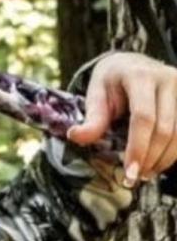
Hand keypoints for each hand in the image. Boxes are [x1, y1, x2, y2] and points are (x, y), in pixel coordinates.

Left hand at [67, 52, 176, 185]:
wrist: (132, 63)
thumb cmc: (112, 81)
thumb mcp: (96, 94)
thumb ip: (92, 118)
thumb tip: (75, 137)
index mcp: (139, 75)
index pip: (143, 117)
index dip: (138, 147)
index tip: (130, 171)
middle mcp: (167, 79)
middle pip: (165, 128)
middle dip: (150, 158)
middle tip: (134, 177)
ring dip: (164, 159)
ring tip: (145, 172)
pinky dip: (172, 152)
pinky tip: (157, 162)